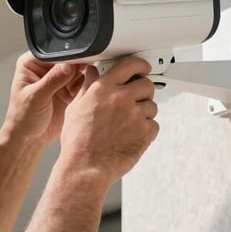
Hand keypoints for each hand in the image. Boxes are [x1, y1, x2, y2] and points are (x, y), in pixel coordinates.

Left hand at [2, 53, 85, 145]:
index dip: (65, 55)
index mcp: (31, 65)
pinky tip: (83, 92)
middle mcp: (44, 70)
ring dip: (82, 76)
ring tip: (82, 85)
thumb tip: (68, 66)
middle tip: (85, 70)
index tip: (78, 59)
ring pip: (77, 70)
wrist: (28, 140)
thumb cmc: (22, 119)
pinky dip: (84, 86)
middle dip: (77, 65)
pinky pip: (81, 83)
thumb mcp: (36, 97)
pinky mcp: (67, 91)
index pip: (52, 53)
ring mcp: (57, 80)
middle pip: (67, 59)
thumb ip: (52, 80)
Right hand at [60, 57, 158, 181]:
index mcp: (103, 89)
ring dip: (144, 113)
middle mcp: (121, 98)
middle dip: (143, 91)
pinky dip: (147, 130)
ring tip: (128, 125)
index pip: (129, 65)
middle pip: (146, 84)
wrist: (85, 167)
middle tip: (135, 101)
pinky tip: (132, 136)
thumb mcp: (75, 109)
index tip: (143, 68)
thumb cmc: (78, 142)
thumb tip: (92, 74)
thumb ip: (87, 88)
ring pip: (152, 106)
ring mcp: (135, 115)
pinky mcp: (145, 132)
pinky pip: (154, 125)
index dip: (140, 65)